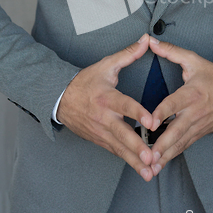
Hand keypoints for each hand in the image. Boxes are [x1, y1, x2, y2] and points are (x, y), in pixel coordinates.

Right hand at [57, 34, 154, 180]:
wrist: (60, 98)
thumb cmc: (86, 81)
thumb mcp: (106, 65)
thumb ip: (128, 54)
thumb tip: (145, 40)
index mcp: (106, 97)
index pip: (124, 106)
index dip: (138, 114)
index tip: (151, 122)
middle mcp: (104, 117)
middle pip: (122, 134)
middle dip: (136, 148)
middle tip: (150, 158)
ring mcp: (101, 131)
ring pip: (119, 148)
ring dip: (134, 161)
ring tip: (149, 173)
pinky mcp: (100, 140)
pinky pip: (115, 152)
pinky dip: (128, 161)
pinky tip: (141, 170)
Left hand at [148, 37, 212, 175]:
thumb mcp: (193, 60)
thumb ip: (171, 51)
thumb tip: (151, 41)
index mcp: (192, 93)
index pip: (175, 104)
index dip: (162, 112)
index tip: (149, 122)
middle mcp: (194, 112)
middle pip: (177, 130)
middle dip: (162, 144)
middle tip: (148, 155)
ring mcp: (197, 125)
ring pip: (180, 143)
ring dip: (165, 155)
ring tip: (150, 167)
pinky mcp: (199, 133)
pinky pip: (184, 146)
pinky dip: (172, 156)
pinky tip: (160, 165)